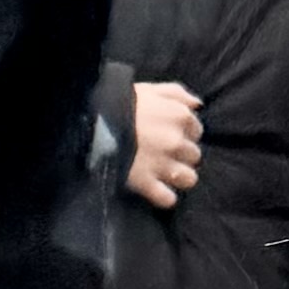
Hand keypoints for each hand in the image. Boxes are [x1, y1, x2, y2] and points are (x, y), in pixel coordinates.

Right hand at [127, 81, 201, 208]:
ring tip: (163, 175)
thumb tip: (197, 105)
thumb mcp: (149, 89)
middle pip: (193, 155)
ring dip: (178, 177)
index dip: (183, 133)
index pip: (196, 130)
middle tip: (163, 153)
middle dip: (181, 155)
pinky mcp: (146, 183)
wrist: (91, 123)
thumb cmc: (119, 103)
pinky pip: (167, 198)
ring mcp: (163, 164)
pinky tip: (156, 192)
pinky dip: (164, 198)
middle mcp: (177, 141)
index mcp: (180, 116)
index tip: (168, 133)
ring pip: (188, 178)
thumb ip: (176, 93)